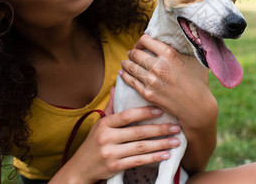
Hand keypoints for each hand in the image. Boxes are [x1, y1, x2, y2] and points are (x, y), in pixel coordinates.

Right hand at [50, 103, 181, 183]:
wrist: (79, 169)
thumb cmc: (93, 143)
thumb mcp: (99, 124)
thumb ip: (111, 107)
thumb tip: (117, 86)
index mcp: (104, 124)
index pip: (127, 115)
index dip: (145, 112)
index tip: (161, 110)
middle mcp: (106, 137)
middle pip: (138, 132)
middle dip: (160, 129)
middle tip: (176, 127)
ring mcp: (110, 153)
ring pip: (141, 147)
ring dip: (161, 144)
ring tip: (176, 141)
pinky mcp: (114, 167)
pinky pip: (138, 161)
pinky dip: (153, 158)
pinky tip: (165, 155)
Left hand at [120, 34, 217, 173]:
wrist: (196, 107)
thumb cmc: (197, 82)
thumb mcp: (193, 60)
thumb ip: (182, 48)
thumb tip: (174, 39)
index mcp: (169, 54)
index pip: (145, 40)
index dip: (141, 41)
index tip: (141, 44)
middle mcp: (158, 66)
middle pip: (136, 53)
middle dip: (133, 52)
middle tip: (132, 53)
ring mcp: (151, 80)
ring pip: (131, 66)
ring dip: (126, 63)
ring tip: (125, 62)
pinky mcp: (148, 93)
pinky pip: (130, 81)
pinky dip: (124, 75)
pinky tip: (122, 73)